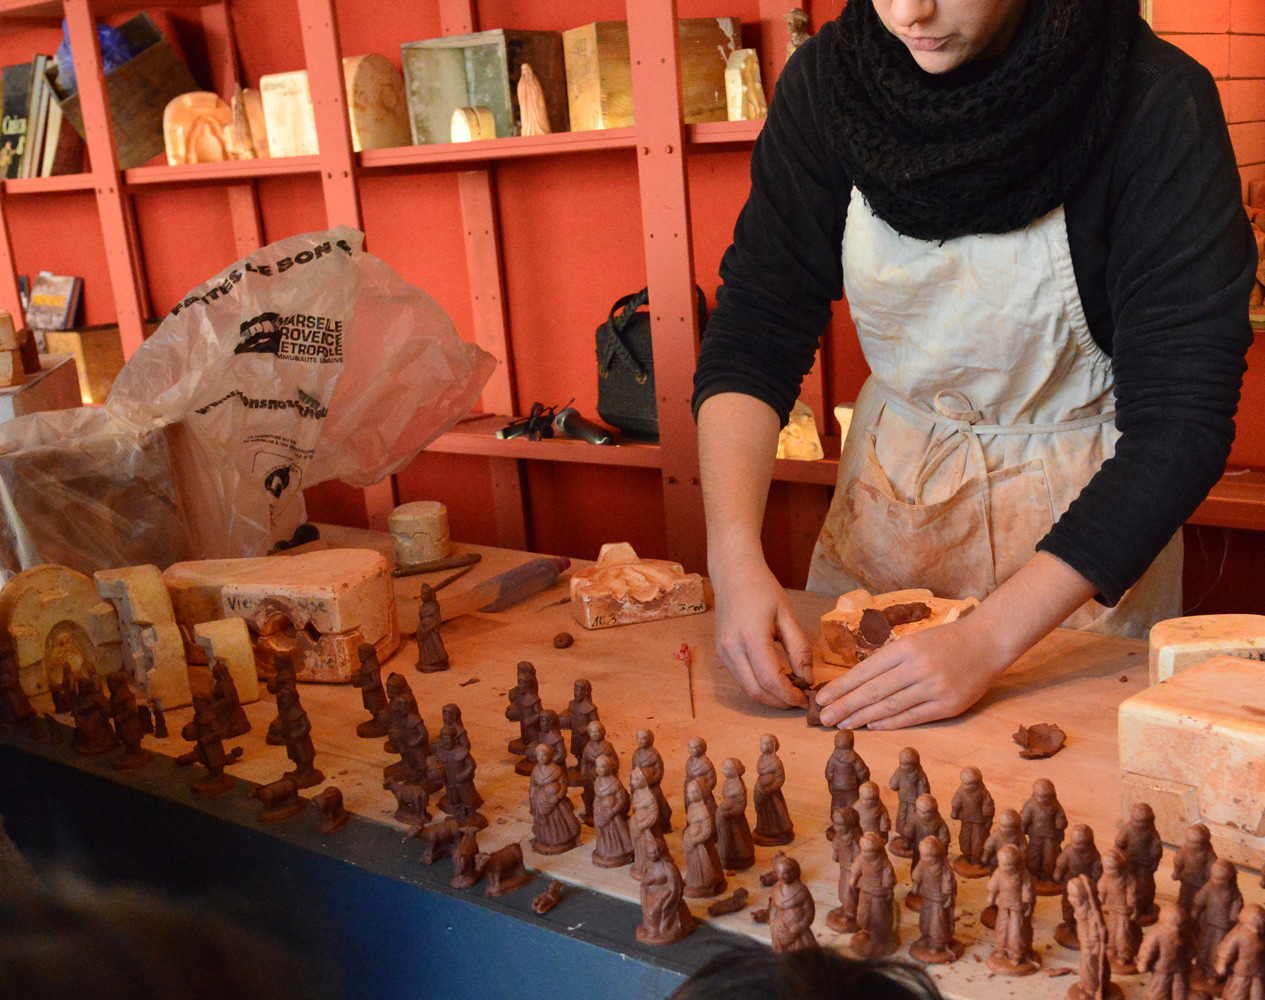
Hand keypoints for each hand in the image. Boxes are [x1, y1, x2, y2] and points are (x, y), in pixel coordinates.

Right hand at [710, 552, 812, 708]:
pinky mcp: (721, 652)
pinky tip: (774, 680)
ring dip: (768, 696)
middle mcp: (731, 648)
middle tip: (798, 701)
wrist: (734, 573)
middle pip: (756, 690)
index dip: (789, 695)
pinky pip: (739, 678)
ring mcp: (723, 652)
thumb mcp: (788, 616)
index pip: (770, 679)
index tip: (805, 700)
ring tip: (789, 692)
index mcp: (750, 637)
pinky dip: (757, 685)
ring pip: (746, 688)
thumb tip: (807, 679)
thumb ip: (800, 649)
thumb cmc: (763, 589)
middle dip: (779, 702)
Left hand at [815, 613, 1008, 728]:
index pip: (865, 671)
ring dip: (863, 717)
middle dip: (845, 706)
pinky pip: (913, 717)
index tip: (822, 698)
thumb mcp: (913, 640)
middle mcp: (917, 667)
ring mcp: (933, 687)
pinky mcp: (948, 705)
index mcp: (905, 648)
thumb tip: (856, 682)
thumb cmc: (945, 641)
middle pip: (873, 691)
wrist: (987, 643)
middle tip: (822, 718)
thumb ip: (889, 660)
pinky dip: (890, 723)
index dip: (842, 687)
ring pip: (890, 706)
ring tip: (842, 725)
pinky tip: (872, 726)